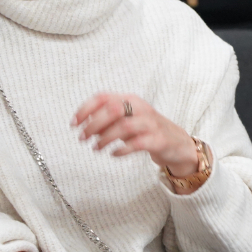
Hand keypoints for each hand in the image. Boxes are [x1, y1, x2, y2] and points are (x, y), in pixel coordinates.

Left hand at [73, 93, 199, 177]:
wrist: (177, 143)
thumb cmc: (146, 131)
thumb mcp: (125, 121)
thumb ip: (106, 121)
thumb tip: (83, 125)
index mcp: (130, 99)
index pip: (103, 97)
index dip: (85, 109)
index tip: (74, 124)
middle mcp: (141, 108)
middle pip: (112, 109)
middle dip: (93, 124)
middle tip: (82, 138)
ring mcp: (151, 123)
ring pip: (124, 126)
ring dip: (105, 138)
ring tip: (96, 148)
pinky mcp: (158, 140)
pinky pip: (137, 143)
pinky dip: (122, 149)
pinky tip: (114, 154)